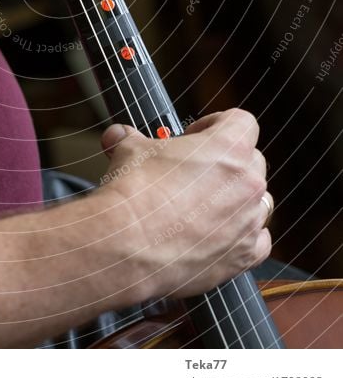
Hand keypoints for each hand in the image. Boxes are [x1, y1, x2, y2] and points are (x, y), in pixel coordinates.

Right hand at [98, 109, 270, 300]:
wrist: (128, 244)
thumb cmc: (135, 191)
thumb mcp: (130, 150)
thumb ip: (130, 138)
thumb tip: (118, 135)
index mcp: (228, 147)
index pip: (242, 121)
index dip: (217, 124)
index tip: (196, 136)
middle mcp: (246, 183)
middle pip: (253, 161)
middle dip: (228, 163)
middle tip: (198, 172)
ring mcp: (248, 221)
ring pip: (259, 201)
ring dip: (238, 200)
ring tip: (206, 206)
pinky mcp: (243, 255)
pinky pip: (258, 241)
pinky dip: (242, 237)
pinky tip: (217, 236)